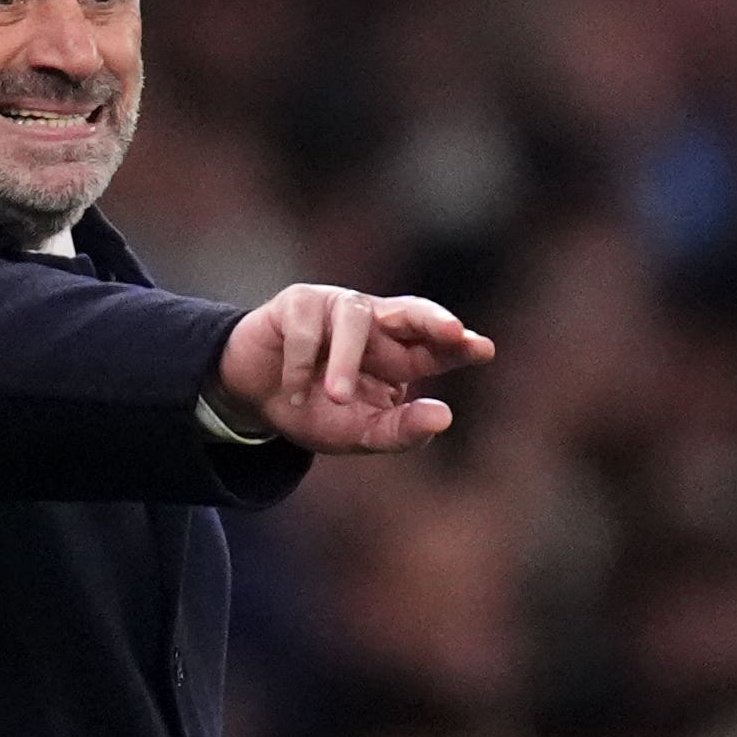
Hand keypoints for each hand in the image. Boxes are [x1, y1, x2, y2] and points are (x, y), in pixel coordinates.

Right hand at [209, 287, 494, 452]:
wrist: (253, 401)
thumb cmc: (315, 411)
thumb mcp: (358, 433)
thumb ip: (399, 430)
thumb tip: (443, 416)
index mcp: (399, 353)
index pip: (437, 344)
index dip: (459, 344)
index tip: (483, 349)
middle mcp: (375, 323)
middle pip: (412, 309)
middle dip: (433, 320)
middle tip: (453, 334)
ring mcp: (336, 307)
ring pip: (354, 319)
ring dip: (346, 361)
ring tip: (335, 398)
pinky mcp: (297, 303)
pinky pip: (307, 329)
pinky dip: (301, 366)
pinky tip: (293, 393)